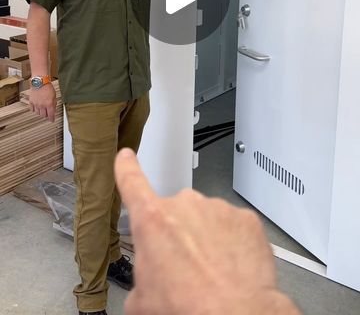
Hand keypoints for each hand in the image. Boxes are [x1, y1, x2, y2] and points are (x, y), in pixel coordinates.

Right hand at [29, 83, 56, 121]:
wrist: (40, 82)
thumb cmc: (48, 87)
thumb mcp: (54, 96)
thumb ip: (54, 104)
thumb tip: (53, 110)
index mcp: (49, 104)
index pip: (51, 115)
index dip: (52, 119)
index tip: (52, 120)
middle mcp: (42, 105)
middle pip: (43, 115)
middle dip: (46, 115)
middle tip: (47, 113)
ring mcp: (36, 104)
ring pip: (38, 113)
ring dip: (40, 112)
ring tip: (42, 109)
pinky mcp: (31, 102)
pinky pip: (32, 109)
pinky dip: (34, 109)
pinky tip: (37, 107)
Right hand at [114, 149, 300, 314]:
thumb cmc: (187, 307)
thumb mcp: (142, 300)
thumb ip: (140, 276)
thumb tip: (145, 287)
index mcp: (153, 220)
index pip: (132, 183)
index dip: (127, 168)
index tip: (126, 157)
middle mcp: (185, 205)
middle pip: (176, 215)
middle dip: (178, 236)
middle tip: (184, 269)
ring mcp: (217, 209)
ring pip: (207, 222)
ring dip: (207, 242)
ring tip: (210, 275)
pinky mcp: (245, 219)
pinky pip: (234, 228)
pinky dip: (233, 246)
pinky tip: (230, 270)